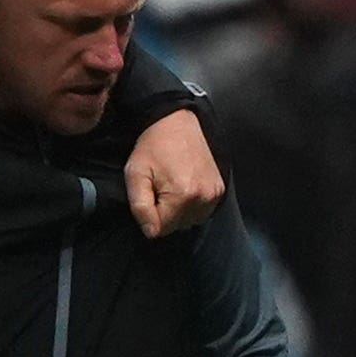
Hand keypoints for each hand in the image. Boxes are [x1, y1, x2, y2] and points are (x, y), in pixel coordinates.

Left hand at [125, 109, 222, 236]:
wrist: (177, 123)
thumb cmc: (153, 147)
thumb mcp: (135, 174)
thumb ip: (140, 207)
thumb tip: (151, 233)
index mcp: (182, 196)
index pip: (160, 230)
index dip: (149, 216)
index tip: (148, 196)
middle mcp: (203, 198)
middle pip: (177, 227)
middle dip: (164, 214)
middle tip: (159, 188)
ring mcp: (214, 194)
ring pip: (190, 221)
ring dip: (178, 211)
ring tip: (172, 186)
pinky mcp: (220, 189)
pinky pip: (202, 211)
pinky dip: (192, 205)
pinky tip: (184, 186)